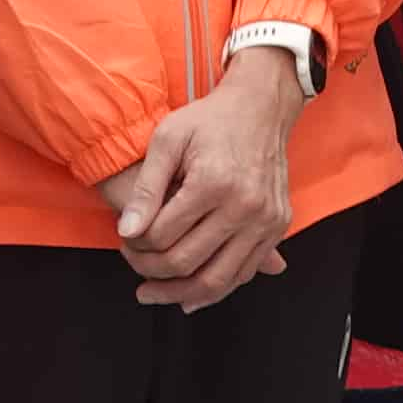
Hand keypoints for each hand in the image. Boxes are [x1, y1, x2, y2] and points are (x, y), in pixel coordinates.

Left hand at [101, 45, 304, 307]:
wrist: (262, 108)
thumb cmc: (210, 120)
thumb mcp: (167, 139)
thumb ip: (145, 188)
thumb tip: (127, 233)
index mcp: (213, 182)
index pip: (162, 236)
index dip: (135, 245)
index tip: (125, 240)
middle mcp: (244, 206)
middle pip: (186, 262)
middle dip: (150, 271)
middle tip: (133, 263)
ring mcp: (265, 220)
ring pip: (217, 280)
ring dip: (179, 294)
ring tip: (152, 293)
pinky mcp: (277, 227)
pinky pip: (243, 273)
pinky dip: (214, 290)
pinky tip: (188, 294)